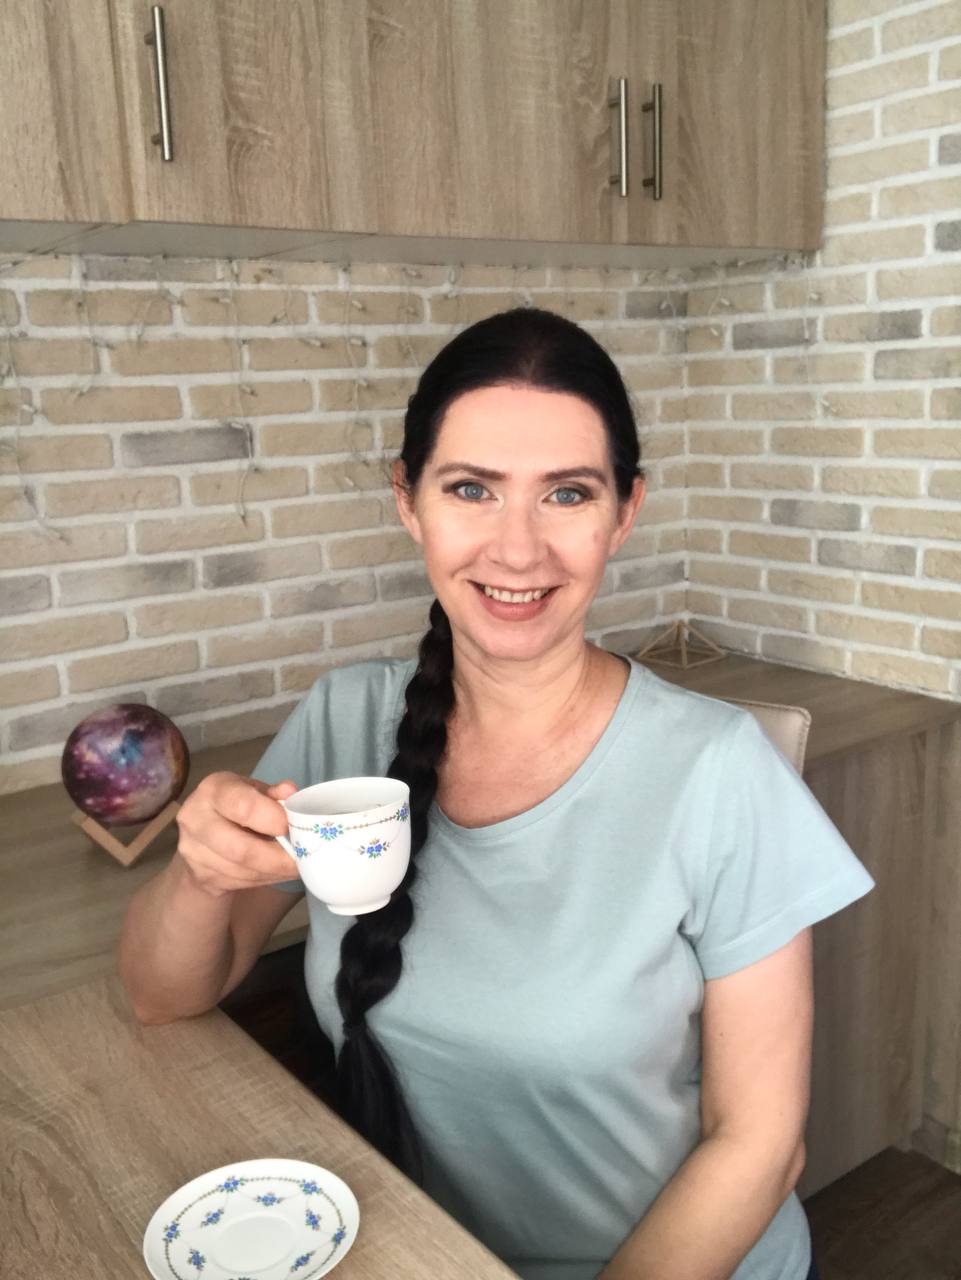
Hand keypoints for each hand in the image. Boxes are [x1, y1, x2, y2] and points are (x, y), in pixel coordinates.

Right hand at [175, 772, 300, 896]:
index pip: (242, 806)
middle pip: (241, 849)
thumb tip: (291, 792)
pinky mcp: (200, 875)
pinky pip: (240, 882)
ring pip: (243, 871)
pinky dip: (266, 878)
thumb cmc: (236, 806)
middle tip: (301, 856)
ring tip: (295, 864)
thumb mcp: (254, 791)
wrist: (202, 836)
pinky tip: (277, 871)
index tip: (291, 826)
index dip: (272, 818)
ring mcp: (194, 850)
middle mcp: (195, 818)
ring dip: (275, 871)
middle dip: (278, 857)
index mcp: (213, 790)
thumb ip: (273, 793)